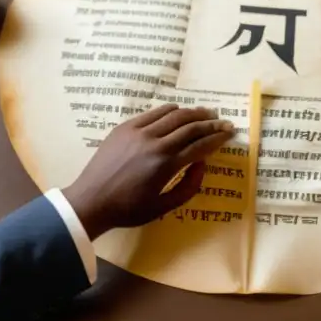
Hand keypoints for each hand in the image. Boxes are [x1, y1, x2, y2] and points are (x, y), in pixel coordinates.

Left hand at [62, 104, 234, 238]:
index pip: (199, 145)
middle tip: (224, 122)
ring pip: (174, 115)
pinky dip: (171, 110)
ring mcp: (139, 132)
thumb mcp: (163, 208)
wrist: (91, 201)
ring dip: (194, 113)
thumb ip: (188, 187)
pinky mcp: (126, 126)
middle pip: (191, 126)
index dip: (217, 138)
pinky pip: (154, 113)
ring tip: (207, 114)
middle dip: (211, 123)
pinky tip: (180, 111)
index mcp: (165, 165)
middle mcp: (155, 143)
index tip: (230, 133)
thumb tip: (202, 163)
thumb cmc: (128, 209)